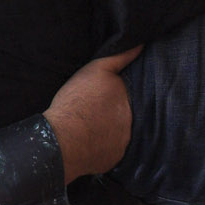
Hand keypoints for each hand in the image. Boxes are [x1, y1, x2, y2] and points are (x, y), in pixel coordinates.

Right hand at [43, 46, 139, 181]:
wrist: (62, 139)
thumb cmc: (77, 102)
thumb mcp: (96, 71)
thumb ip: (121, 57)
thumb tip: (142, 45)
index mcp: (129, 100)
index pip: (129, 95)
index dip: (118, 93)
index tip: (105, 94)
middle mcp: (132, 123)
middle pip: (125, 114)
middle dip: (116, 113)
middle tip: (96, 110)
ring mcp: (123, 144)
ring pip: (119, 133)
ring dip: (109, 130)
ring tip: (91, 126)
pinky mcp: (112, 159)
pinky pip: (110, 150)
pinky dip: (102, 146)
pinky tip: (88, 140)